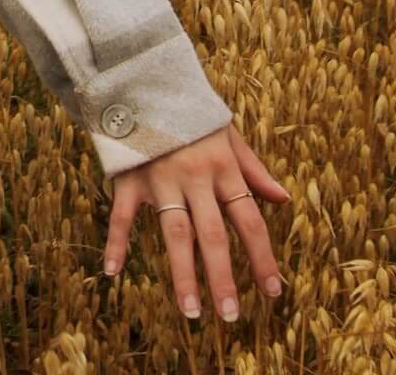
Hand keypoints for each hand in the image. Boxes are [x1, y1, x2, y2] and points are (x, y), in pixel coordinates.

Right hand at [101, 121, 290, 321]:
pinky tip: (112, 272)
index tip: (273, 291)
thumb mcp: (227, 132)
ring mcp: (158, 178)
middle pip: (212, 235)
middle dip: (223, 277)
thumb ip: (253, 168)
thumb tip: (282, 199)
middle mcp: (193, 177)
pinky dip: (116, 243)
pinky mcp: (128, 176)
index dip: (262, 256)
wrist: (141, 79)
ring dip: (182, 274)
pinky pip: (122, 215)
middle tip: (230, 316)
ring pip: (174, 233)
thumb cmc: (188, 111)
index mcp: (222, 166)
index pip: (249, 219)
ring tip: (190, 311)